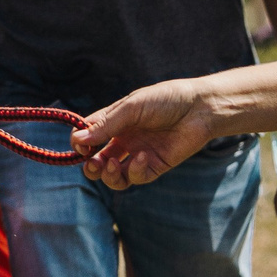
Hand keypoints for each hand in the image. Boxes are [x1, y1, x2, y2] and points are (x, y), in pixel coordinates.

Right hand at [72, 79, 218, 189]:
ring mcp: (138, 154)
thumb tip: (77, 140)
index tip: (79, 146)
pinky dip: (133, 170)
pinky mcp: (155, 166)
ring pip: (114, 175)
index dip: (80, 144)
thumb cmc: (165, 100)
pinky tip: (141, 157)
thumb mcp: (132, 108)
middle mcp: (124, 140)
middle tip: (91, 163)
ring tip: (110, 165)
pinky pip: (136, 177)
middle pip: (98, 161)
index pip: (88, 136)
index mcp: (115, 122)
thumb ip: (106, 125)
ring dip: (107, 175)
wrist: (200, 109)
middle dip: (90, 166)